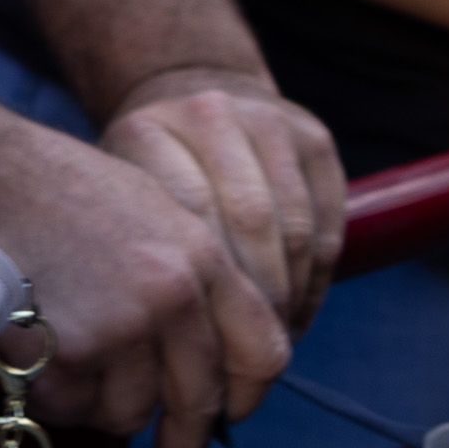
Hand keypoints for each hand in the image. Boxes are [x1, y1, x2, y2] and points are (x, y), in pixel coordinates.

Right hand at [0, 113, 291, 447]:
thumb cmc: (43, 183)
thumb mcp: (143, 206)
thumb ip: (187, 272)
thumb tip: (203, 354)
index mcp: (201, 253)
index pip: (262, 353)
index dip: (243, 398)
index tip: (223, 421)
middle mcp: (173, 291)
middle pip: (197, 400)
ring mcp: (121, 321)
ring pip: (130, 412)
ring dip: (97, 402)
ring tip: (57, 353)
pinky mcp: (67, 348)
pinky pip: (73, 407)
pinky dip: (51, 394)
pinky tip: (27, 347)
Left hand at [101, 66, 347, 326]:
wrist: (192, 96)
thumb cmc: (150, 171)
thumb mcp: (120, 195)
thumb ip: (137, 247)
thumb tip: (165, 333)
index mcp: (146, 130)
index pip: (189, 217)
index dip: (207, 287)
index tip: (204, 338)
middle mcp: (208, 114)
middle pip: (249, 225)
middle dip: (254, 300)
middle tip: (245, 350)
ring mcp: (268, 120)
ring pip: (295, 231)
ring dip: (289, 296)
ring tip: (270, 337)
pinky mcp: (315, 138)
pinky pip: (328, 226)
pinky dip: (316, 280)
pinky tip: (295, 312)